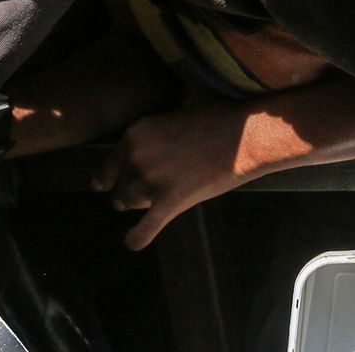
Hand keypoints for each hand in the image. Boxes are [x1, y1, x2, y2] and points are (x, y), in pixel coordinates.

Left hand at [92, 103, 252, 249]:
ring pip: (129, 203)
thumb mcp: (177, 113)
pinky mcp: (170, 202)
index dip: (113, 176)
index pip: (108, 166)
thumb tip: (154, 142)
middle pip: (119, 187)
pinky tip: (134, 240)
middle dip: (129, 190)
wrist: (246, 136)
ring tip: (152, 202)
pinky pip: (144, 229)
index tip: (116, 180)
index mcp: (135, 135)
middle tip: (148, 188)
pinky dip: (137, 237)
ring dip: (138, 205)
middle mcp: (136, 159)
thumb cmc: (220, 118)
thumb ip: (157, 133)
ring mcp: (152, 182)